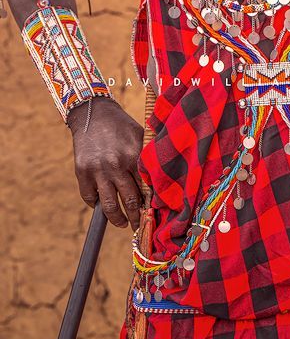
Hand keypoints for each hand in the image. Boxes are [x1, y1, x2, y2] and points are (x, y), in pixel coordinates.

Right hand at [67, 98, 144, 230]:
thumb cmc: (122, 126)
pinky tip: (102, 206)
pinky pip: (89, 197)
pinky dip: (96, 205)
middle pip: (129, 200)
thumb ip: (147, 158)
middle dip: (136, 217)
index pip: (146, 187)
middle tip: (140, 226)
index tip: (154, 213)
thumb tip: (159, 183)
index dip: (150, 203)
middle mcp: (116, 164)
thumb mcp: (140, 136)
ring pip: (109, 205)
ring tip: (123, 223)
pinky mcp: (81, 171)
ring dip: (117, 219)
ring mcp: (97, 169)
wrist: (93, 112)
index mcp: (134, 154)